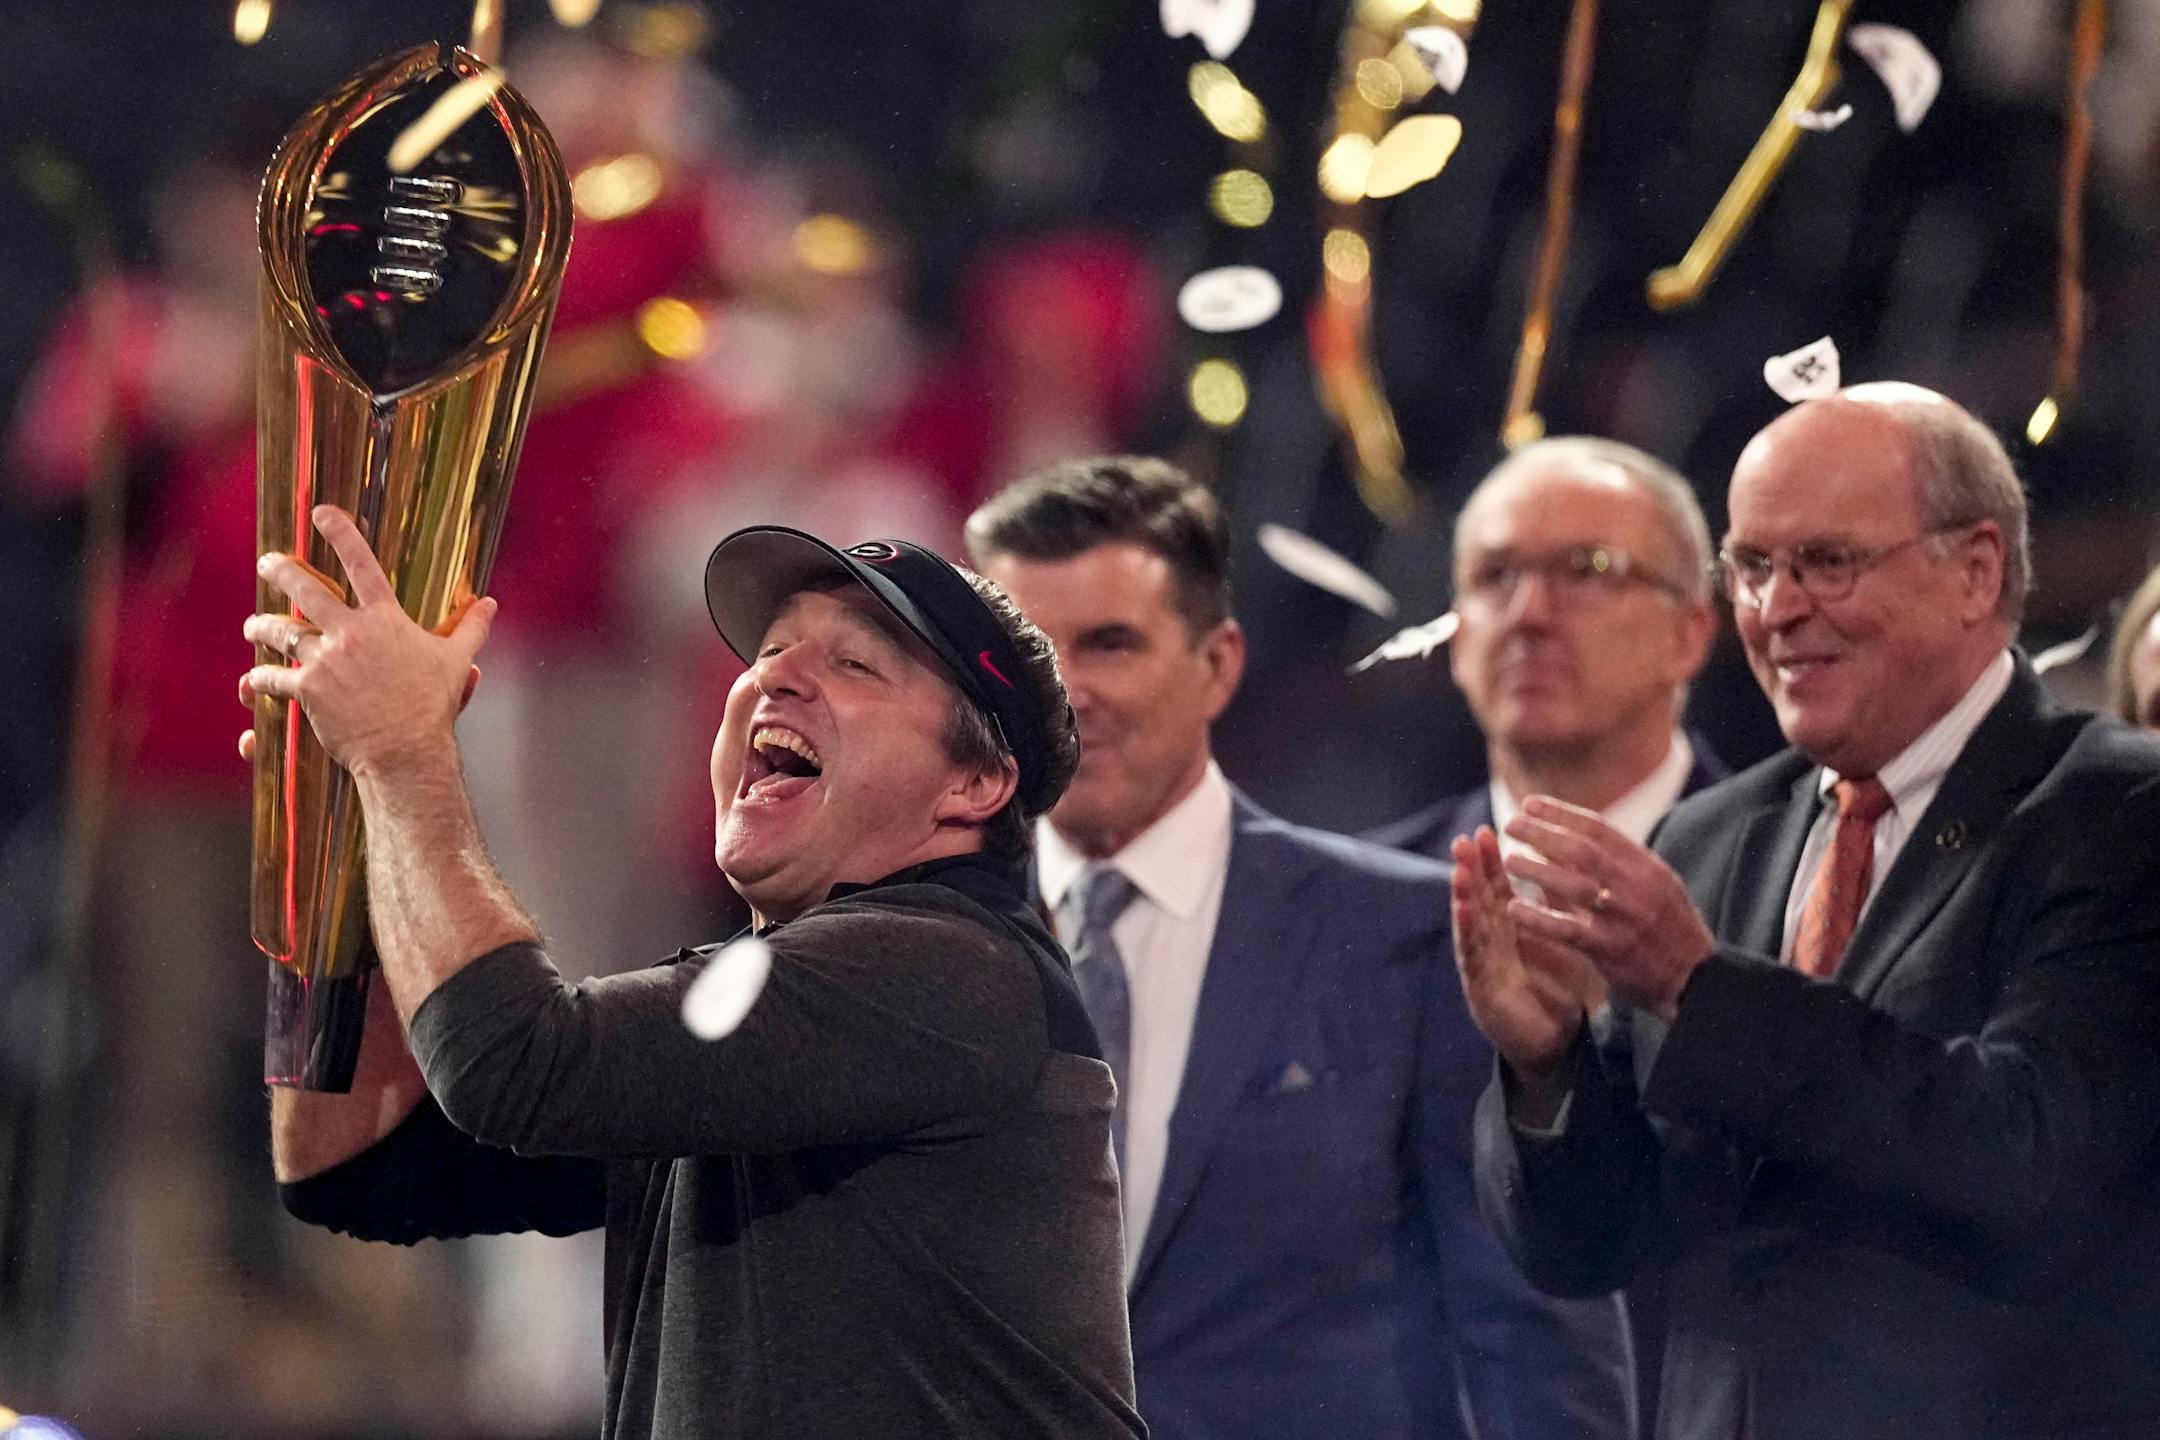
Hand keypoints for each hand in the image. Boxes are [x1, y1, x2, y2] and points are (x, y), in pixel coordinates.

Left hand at [238, 506, 493, 777]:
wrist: (407, 750)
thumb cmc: (433, 706)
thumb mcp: (457, 661)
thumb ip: (472, 628)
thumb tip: (491, 604)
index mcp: (385, 620)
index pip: (362, 564)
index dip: (340, 533)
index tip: (321, 513)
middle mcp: (351, 632)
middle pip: (305, 589)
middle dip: (281, 571)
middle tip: (268, 563)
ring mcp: (325, 659)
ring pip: (280, 632)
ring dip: (261, 627)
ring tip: (253, 627)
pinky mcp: (308, 689)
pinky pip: (272, 678)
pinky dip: (258, 681)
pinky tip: (251, 682)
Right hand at [1451, 825, 1591, 1108]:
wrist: (1555, 1042)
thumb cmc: (1554, 990)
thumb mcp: (1557, 941)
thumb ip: (1553, 909)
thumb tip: (1561, 868)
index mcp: (1508, 931)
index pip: (1497, 890)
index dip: (1490, 862)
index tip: (1485, 832)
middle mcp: (1490, 945)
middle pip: (1477, 902)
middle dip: (1468, 871)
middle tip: (1463, 841)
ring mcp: (1483, 968)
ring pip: (1470, 928)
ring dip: (1462, 899)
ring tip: (1459, 873)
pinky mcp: (1483, 993)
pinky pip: (1474, 961)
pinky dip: (1468, 936)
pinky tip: (1464, 915)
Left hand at [1501, 796, 1716, 1021]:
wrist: (1696, 980)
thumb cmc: (1667, 929)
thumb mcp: (1654, 886)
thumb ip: (1616, 863)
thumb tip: (1567, 836)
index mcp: (1647, 868)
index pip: (1600, 830)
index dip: (1561, 814)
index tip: (1530, 804)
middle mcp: (1638, 889)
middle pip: (1584, 851)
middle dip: (1544, 834)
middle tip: (1511, 824)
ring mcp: (1626, 920)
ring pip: (1576, 886)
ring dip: (1538, 871)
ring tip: (1508, 860)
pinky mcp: (1613, 952)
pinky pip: (1571, 931)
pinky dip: (1540, 919)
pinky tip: (1514, 910)